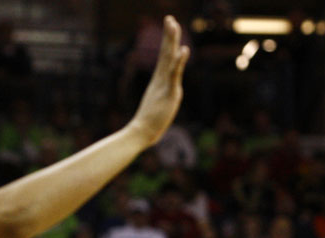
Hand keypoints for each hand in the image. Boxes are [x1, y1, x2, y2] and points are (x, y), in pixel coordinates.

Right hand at [128, 16, 189, 146]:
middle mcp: (161, 79)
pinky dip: (179, 62)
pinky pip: (174, 75)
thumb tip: (160, 101)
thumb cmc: (148, 124)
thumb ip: (161, 101)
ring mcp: (164, 85)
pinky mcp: (169, 93)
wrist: (141, 133)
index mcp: (159, 81)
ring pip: (169, 59)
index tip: (170, 25)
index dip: (168, 41)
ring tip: (174, 25)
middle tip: (169, 18)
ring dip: (171, 41)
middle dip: (169, 35)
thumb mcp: (158, 107)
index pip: (165, 57)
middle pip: (166, 53)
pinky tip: (183, 50)